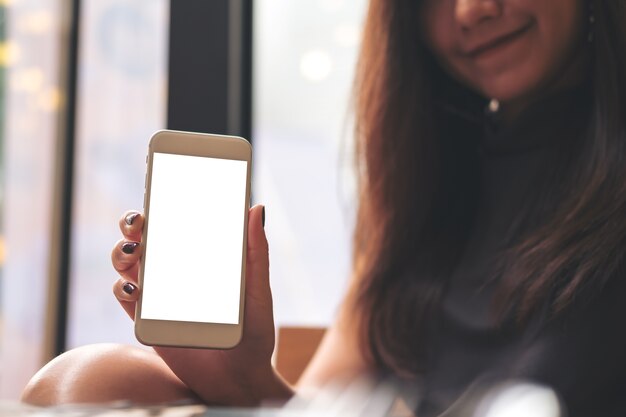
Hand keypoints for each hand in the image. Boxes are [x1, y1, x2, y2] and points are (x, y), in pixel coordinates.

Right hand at [111, 204, 290, 404]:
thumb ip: (256, 252)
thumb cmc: (254, 331)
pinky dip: (123, 287)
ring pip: (128, 262)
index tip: (160, 183)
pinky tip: (135, 288)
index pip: (179, 223)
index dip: (165, 202)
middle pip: (145, 238)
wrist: (239, 378)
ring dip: (123, 251)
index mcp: (201, 258)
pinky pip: (125, 296)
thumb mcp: (257, 289)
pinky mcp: (147, 319)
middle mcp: (176, 271)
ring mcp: (159, 294)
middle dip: (134, 222)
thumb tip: (256, 208)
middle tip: (140, 220)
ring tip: (134, 250)